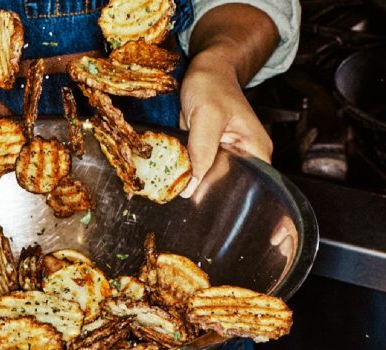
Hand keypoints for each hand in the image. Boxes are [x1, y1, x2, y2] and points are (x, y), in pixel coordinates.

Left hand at [178, 52, 271, 196]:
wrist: (204, 69)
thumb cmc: (212, 85)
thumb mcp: (207, 116)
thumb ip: (202, 151)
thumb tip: (193, 188)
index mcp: (256, 149)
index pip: (248, 185)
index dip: (225, 194)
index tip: (202, 200)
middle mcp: (244, 155)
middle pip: (227, 185)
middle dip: (205, 190)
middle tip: (183, 193)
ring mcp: (225, 154)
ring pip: (210, 178)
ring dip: (193, 182)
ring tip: (176, 185)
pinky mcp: (209, 151)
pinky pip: (198, 168)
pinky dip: (186, 171)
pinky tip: (174, 174)